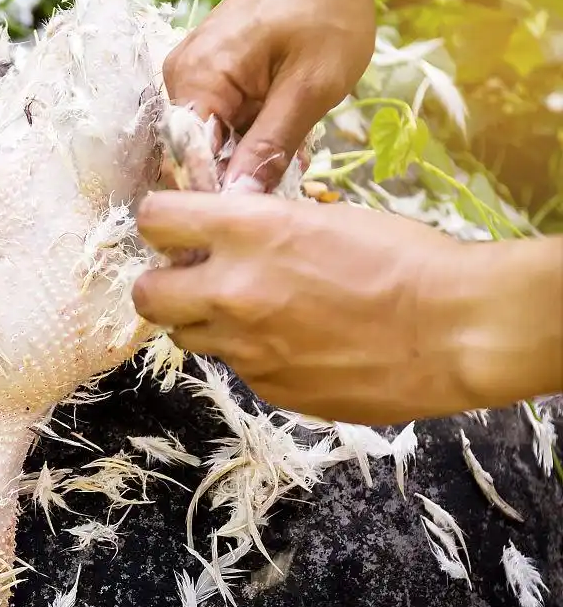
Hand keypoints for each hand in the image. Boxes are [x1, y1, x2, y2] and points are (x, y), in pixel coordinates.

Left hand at [131, 191, 483, 425]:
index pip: (154, 220)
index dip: (161, 223)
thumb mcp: (322, 217)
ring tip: (252, 313)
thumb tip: (221, 237)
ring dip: (205, 323)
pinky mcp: (268, 389)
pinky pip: (238, 368)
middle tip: (191, 280)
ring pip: (187, 337)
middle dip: (162, 285)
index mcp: (248, 233)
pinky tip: (297, 343)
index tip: (175, 229)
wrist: (458, 331)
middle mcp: (233, 292)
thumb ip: (259, 227)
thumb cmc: (406, 260)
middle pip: (147, 294)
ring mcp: (247, 348)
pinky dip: (254, 354)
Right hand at [163, 0, 381, 191]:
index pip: (185, 161)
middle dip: (233, 180)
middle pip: (193, 155)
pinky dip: (247, 138)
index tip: (248, 229)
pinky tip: (280, 138)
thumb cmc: (326, 8)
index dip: (214, 198)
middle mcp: (179, 78)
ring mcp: (190, 75)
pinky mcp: (207, 74)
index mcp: (196, 78)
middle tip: (281, 196)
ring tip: (289, 162)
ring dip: (244, 160)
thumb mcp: (310, 86)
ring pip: (209, 142)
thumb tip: (236, 203)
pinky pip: (219, 122)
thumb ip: (270, 146)